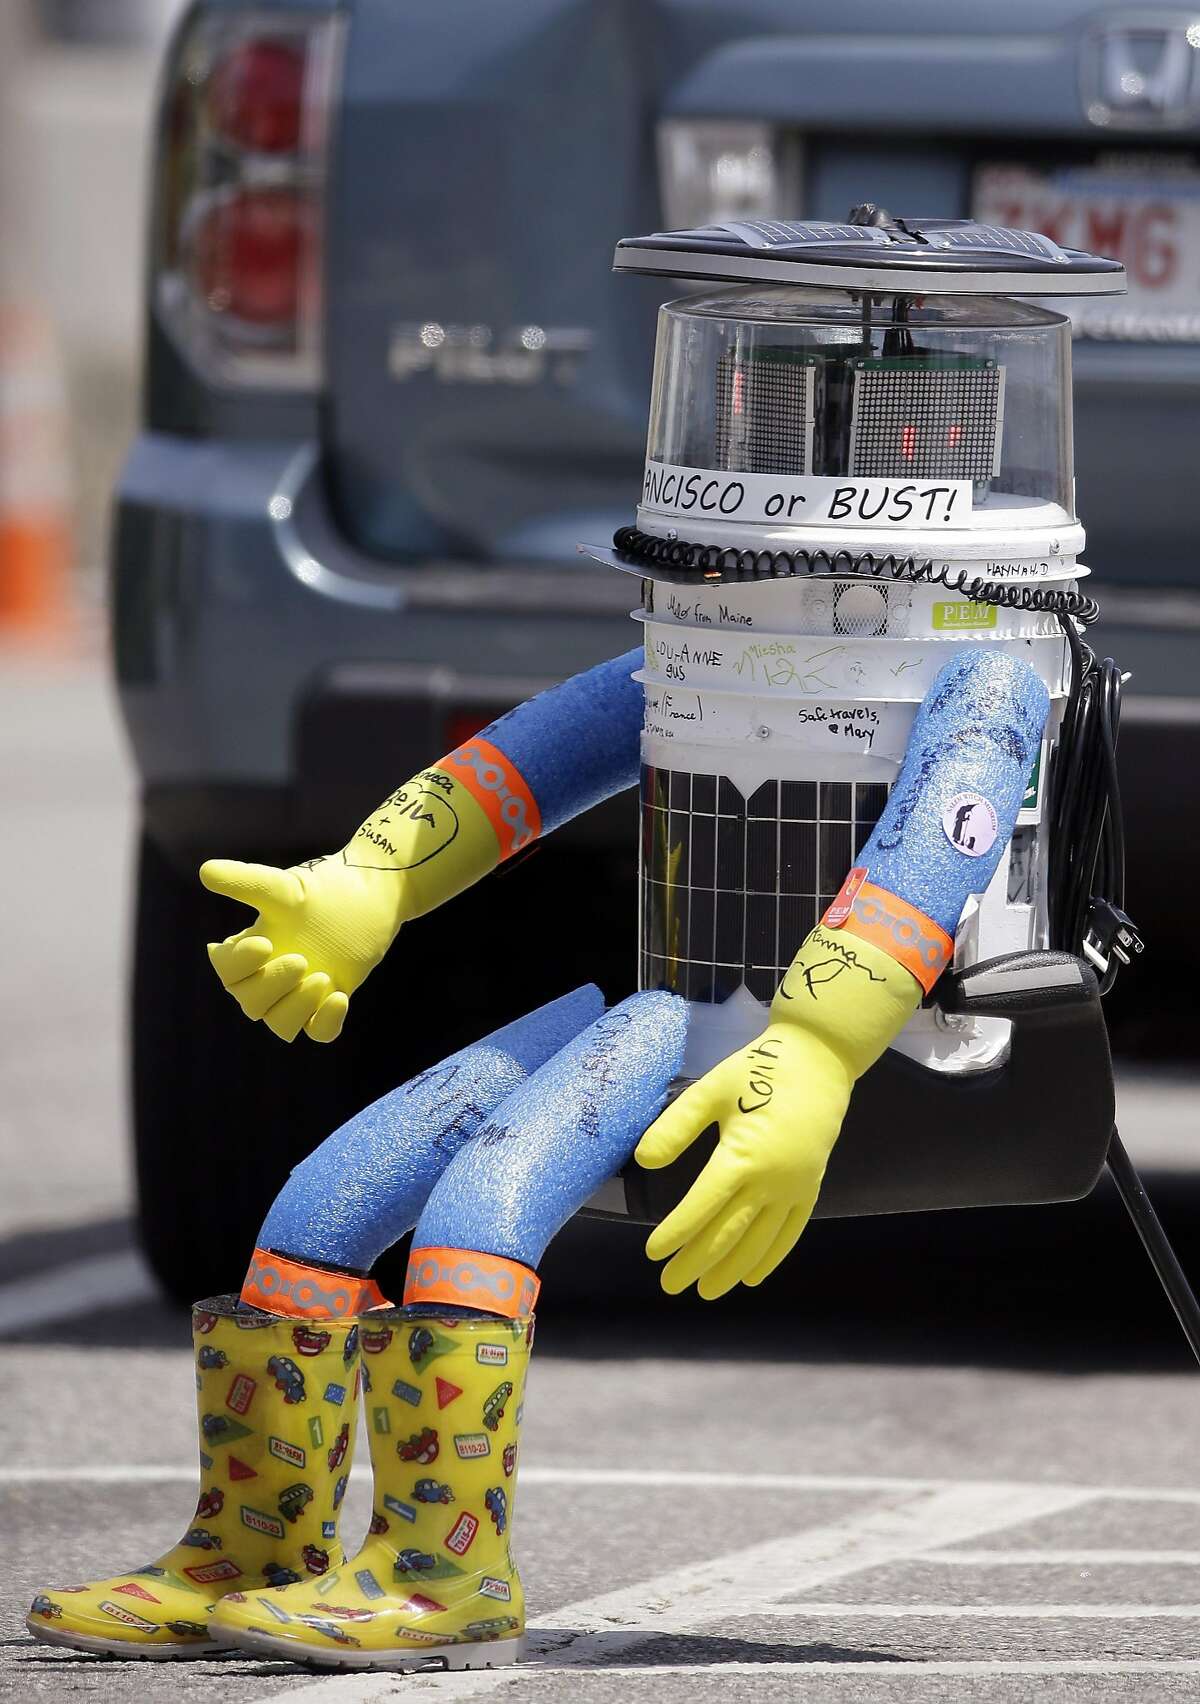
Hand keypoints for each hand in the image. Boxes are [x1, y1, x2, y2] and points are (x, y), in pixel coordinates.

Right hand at [201, 855, 405, 1042]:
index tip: (264, 944)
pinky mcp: (327, 1003)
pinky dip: (326, 1021)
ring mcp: (298, 993)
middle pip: (251, 1003)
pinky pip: (318, 1032)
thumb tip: (205, 871)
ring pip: (281, 1024)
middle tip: (302, 960)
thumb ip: (246, 881)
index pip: (227, 971)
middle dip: (272, 986)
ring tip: (323, 978)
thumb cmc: (321, 889)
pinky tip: (341, 997)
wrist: (370, 896)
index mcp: (251, 949)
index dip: (239, 964)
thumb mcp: (285, 886)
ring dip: (296, 1007)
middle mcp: (269, 976)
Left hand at [635, 1023, 851, 1299]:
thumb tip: (643, 1160)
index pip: (702, 1206)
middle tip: (669, 1284)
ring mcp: (795, 1188)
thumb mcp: (711, 1090)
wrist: (819, 1060)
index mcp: (743, 1156)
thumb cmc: (759, 1070)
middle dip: (696, 1261)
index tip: (653, 1252)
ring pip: (758, 1241)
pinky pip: (790, 1233)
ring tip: (705, 1290)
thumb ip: (676, 1127)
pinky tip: (751, 1276)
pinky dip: (770, 1258)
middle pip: (728, 1232)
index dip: (676, 1232)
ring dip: (730, 1268)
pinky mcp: (810, 1187)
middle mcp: (772, 1180)